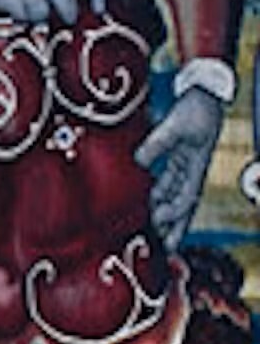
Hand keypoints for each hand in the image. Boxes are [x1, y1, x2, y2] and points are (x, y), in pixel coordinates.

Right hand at [0, 0, 105, 24]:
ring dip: (41, 18)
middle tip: (67, 18)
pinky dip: (25, 20)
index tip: (99, 10)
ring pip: (43, 13)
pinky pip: (25, 19)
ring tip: (35, 10)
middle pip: (65, 2)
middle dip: (68, 14)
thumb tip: (91, 8)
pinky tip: (20, 11)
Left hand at [134, 84, 223, 249]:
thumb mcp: (176, 126)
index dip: (173, 214)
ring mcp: (186, 166)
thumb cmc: (196, 109)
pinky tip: (146, 205)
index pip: (186, 198)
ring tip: (151, 235)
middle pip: (182, 206)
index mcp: (196, 167)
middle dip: (174, 228)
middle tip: (163, 250)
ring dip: (164, 216)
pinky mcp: (178, 158)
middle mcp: (192, 171)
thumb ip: (157, 144)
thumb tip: (138, 162)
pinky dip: (158, 196)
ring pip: (174, 197)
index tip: (157, 225)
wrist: (205, 92)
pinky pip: (168, 183)